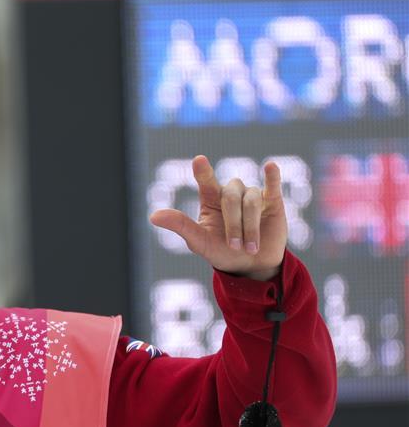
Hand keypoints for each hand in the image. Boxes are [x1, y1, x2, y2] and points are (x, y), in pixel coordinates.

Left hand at [149, 155, 287, 281]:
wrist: (251, 266)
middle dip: (233, 223)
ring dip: (250, 226)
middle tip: (234, 246)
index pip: (206, 181)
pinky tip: (270, 167)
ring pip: (251, 199)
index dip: (203, 171)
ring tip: (250, 248)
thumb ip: (180, 226)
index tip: (198, 160)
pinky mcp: (272, 201)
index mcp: (210, 199)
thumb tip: (153, 216)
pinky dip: (272, 176)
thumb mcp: (199, 242)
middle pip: (230, 196)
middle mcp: (230, 193)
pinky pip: (272, 185)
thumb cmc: (222, 252)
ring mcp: (252, 195)